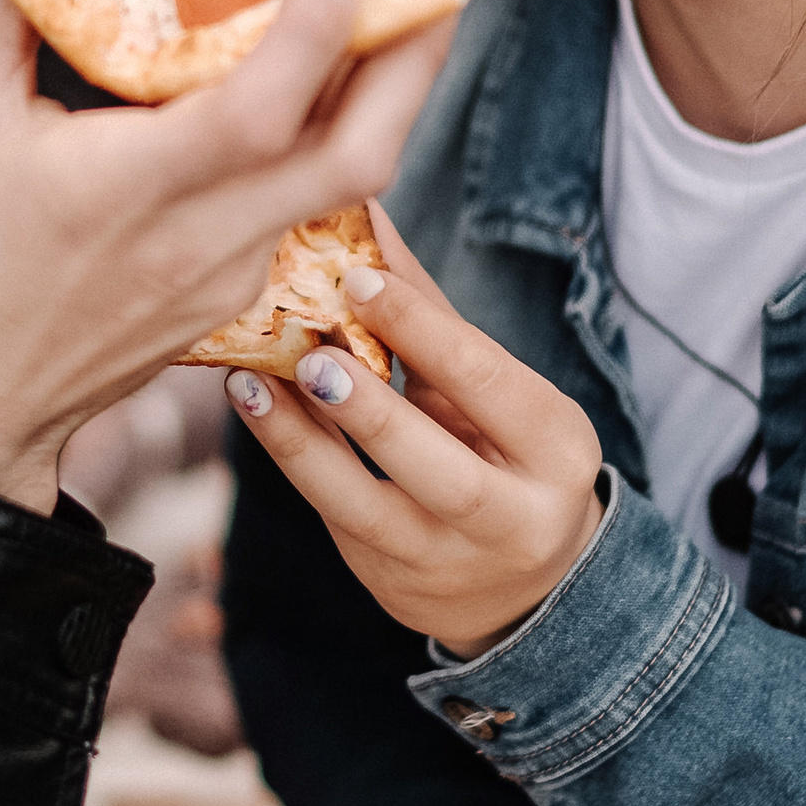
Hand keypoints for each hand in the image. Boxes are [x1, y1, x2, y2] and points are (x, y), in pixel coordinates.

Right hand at [0, 0, 462, 510]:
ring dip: (392, 89)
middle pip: (358, 151)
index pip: (261, 105)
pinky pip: (308, 202)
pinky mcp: (234, 295)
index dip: (324, 23)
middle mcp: (203, 239)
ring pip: (348, 178)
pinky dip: (334, 131)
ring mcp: (230, 274)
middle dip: (420, 52)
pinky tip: (330, 79)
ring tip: (416, 2)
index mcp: (133, 190)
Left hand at [224, 211, 603, 652]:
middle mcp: (514, 520)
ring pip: (368, 512)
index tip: (357, 276)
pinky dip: (293, 461)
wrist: (524, 583)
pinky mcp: (391, 585)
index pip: (488, 383)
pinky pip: (334, 520)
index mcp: (557, 450)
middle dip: (371, 413)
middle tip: (309, 357)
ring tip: (248, 386)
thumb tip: (365, 221)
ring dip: (300, 446)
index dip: (421, 330)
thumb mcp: (492, 385)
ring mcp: (448, 564)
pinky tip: (255, 411)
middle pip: (441, 471)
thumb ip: (430, 315)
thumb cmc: (505, 450)